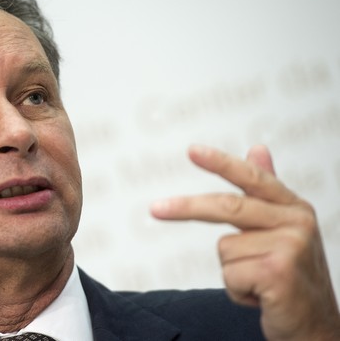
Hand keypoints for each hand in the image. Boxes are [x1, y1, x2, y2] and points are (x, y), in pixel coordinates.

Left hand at [150, 144, 339, 339]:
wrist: (316, 327)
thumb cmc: (293, 278)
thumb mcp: (283, 230)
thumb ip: (266, 192)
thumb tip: (257, 148)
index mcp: (294, 207)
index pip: (252, 178)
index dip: (221, 162)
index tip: (192, 151)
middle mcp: (296, 222)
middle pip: (228, 207)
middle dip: (187, 208)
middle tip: (155, 209)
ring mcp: (290, 247)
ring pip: (224, 250)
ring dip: (233, 272)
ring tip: (259, 282)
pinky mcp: (278, 273)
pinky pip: (229, 275)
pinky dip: (237, 291)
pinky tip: (261, 295)